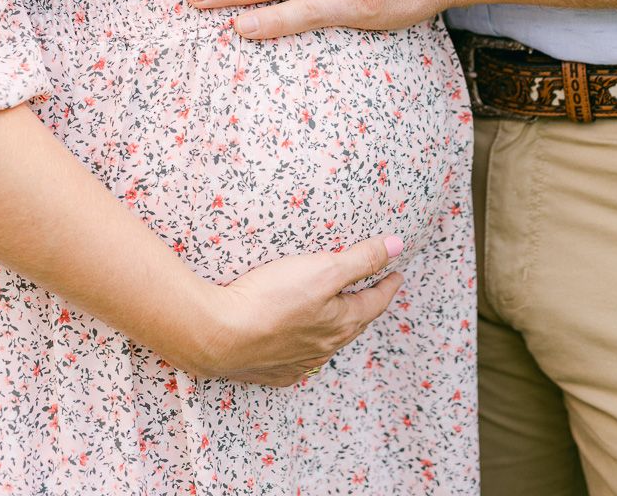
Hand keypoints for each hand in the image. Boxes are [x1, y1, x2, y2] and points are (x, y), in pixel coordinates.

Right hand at [191, 235, 404, 385]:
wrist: (219, 335)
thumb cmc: (271, 298)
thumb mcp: (322, 269)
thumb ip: (360, 258)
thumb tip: (397, 246)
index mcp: (340, 323)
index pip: (374, 302)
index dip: (387, 285)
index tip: (397, 274)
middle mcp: (323, 348)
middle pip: (353, 324)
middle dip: (366, 307)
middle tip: (374, 293)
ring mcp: (296, 362)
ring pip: (326, 343)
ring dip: (337, 327)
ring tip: (340, 315)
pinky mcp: (270, 370)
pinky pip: (297, 360)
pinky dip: (306, 348)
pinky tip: (300, 345)